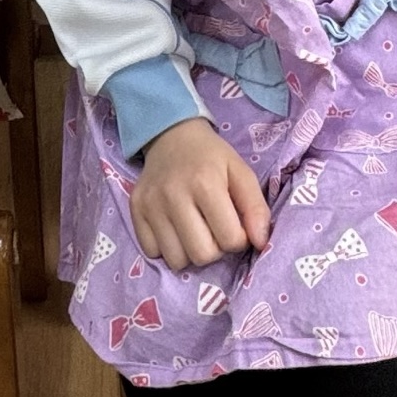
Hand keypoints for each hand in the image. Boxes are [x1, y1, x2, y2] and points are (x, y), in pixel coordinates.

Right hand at [130, 118, 270, 269]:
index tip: (233, 223)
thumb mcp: (241, 172)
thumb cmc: (211, 157)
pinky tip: (174, 228)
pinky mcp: (135, 211)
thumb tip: (261, 243)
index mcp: (205, 184)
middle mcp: (174, 196)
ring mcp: (151, 205)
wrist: (171, 136)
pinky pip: (151, 253)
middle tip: (213, 229)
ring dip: (190, 251)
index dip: (238, 238)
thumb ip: (256, 208)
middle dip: (215, 249)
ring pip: (176, 260)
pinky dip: (166, 247)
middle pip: (201, 255)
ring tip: (194, 229)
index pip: (230, 240)